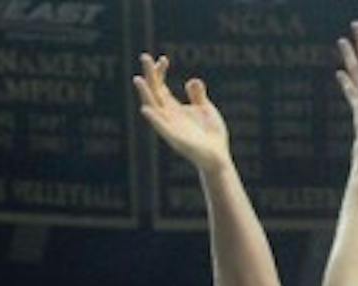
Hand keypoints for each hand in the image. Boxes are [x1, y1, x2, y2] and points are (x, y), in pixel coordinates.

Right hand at [133, 55, 229, 172]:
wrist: (219, 158)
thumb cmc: (211, 135)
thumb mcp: (206, 110)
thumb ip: (197, 96)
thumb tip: (192, 80)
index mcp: (174, 109)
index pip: (161, 87)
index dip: (160, 72)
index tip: (164, 58)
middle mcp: (169, 117)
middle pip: (154, 93)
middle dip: (150, 76)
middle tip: (145, 56)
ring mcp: (171, 128)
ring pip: (154, 109)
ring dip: (145, 95)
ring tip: (138, 80)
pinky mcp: (176, 141)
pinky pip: (162, 129)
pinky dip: (154, 120)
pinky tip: (147, 110)